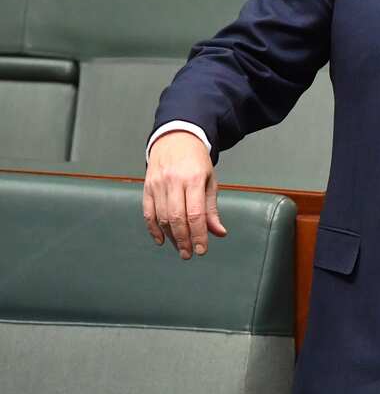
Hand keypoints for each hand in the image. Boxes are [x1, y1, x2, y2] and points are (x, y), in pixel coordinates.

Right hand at [142, 130, 224, 258]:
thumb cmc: (196, 160)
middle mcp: (173, 181)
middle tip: (190, 254)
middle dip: (184, 240)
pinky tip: (162, 240)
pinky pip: (148, 213)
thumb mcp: (210, 180)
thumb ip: (212, 209)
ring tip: (181, 248)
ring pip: (162, 217)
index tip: (202, 250)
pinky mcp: (146, 187)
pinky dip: (153, 229)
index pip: (196, 213)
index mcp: (193, 179)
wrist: (175, 138)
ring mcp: (157, 184)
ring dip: (171, 237)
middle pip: (177, 218)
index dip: (199, 235)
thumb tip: (219, 232)